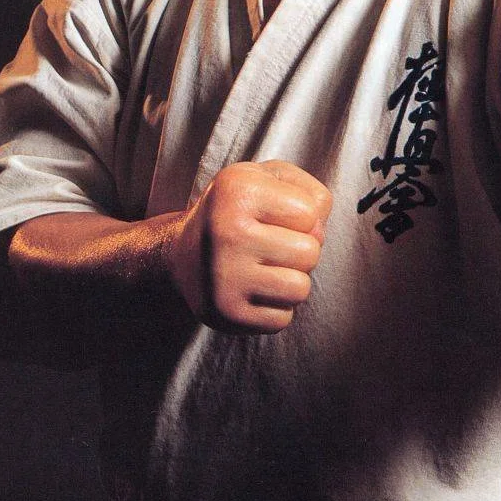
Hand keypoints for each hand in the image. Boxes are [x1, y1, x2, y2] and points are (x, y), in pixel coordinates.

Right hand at [167, 160, 331, 333]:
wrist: (181, 254)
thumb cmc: (237, 213)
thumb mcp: (269, 180)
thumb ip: (310, 193)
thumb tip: (319, 232)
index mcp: (238, 192)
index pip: (311, 213)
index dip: (301, 217)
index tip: (271, 217)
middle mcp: (227, 232)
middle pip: (310, 252)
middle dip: (298, 250)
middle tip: (268, 247)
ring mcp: (224, 277)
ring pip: (301, 289)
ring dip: (290, 281)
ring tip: (263, 269)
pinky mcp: (226, 314)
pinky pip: (282, 319)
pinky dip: (274, 308)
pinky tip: (251, 291)